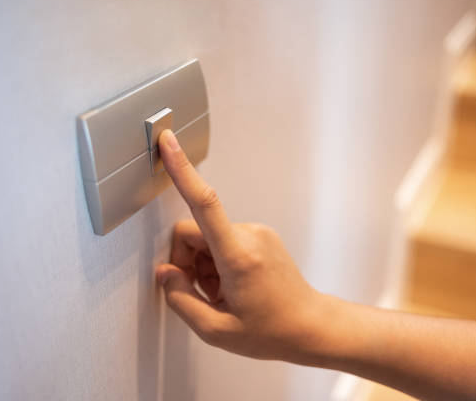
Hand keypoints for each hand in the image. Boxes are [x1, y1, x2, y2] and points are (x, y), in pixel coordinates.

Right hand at [155, 130, 326, 360]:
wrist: (311, 326)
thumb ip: (181, 300)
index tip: (169, 143)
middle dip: (187, 261)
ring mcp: (258, 233)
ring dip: (203, 265)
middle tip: (202, 293)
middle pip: (194, 231)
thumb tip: (165, 272)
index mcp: (238, 256)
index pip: (204, 203)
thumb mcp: (217, 331)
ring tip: (222, 294)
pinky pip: (223, 239)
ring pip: (207, 237)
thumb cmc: (272, 331)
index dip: (182, 171)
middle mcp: (250, 235)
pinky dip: (217, 262)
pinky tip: (230, 287)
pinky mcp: (260, 235)